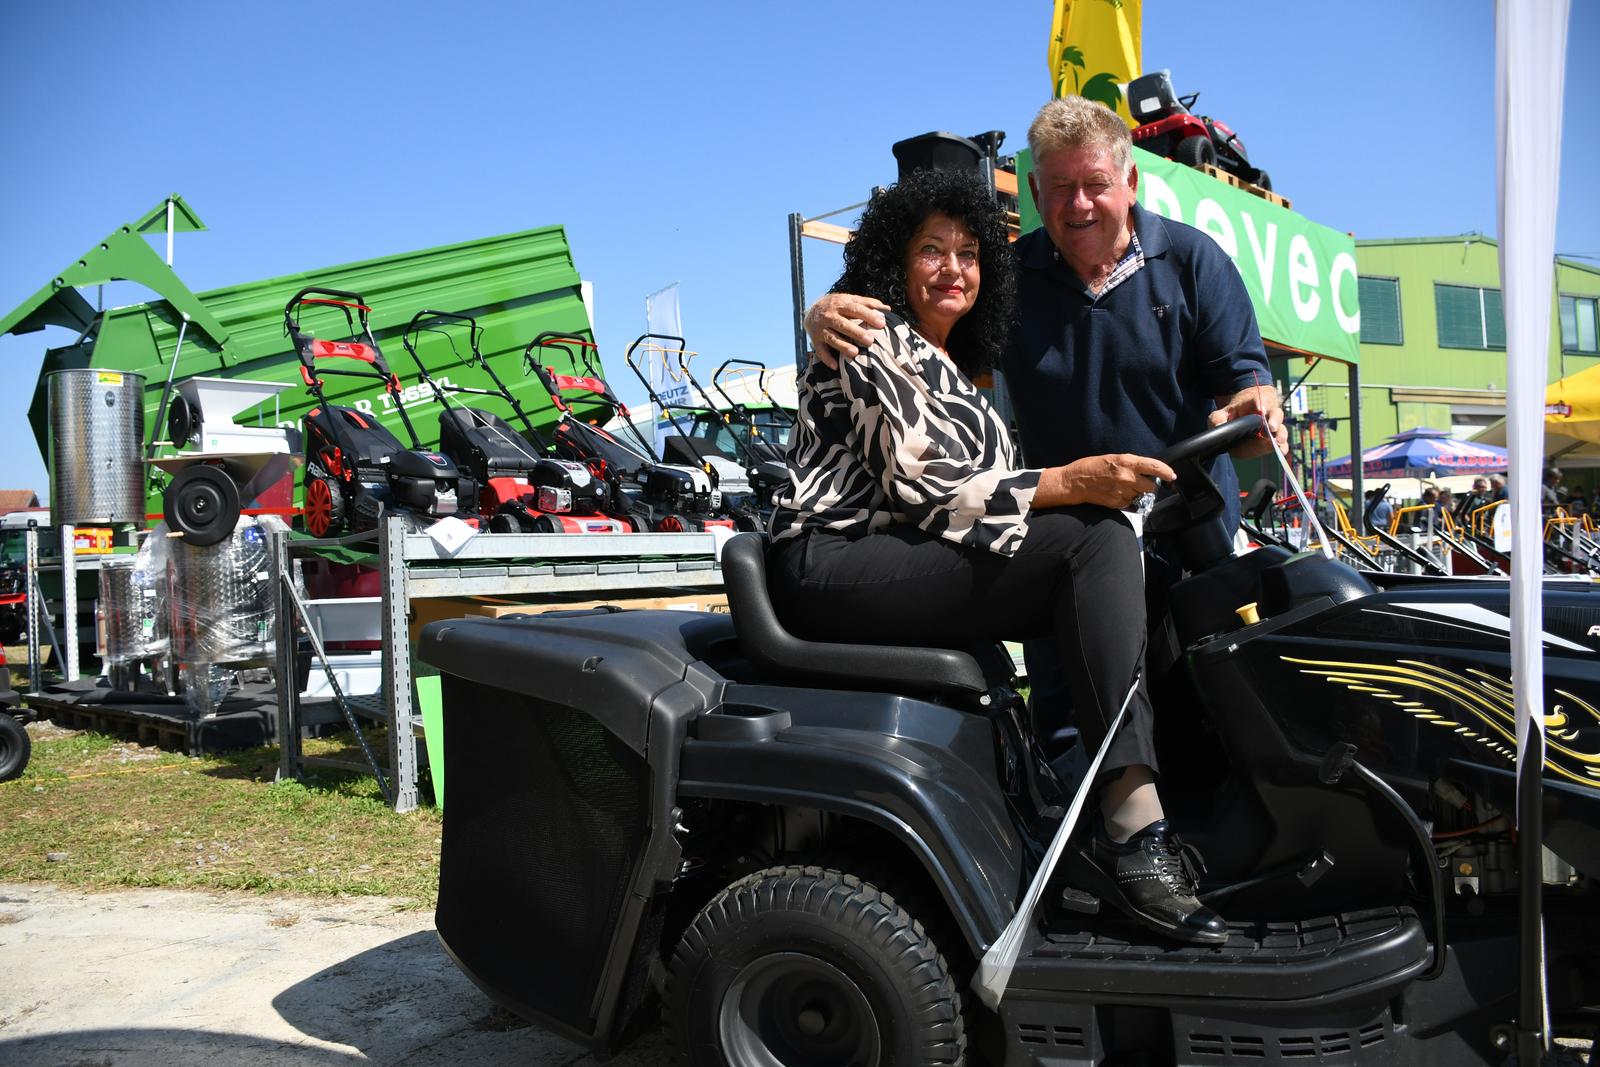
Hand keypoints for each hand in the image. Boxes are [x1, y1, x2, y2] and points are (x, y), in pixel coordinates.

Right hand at [804, 293, 888, 368]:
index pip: (856, 309)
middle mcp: (830, 316)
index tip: (882, 323)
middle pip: (843, 324)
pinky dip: (827, 359)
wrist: (812, 309)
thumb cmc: (838, 306)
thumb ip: (868, 303)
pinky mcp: (815, 339)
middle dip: (856, 332)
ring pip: (832, 338)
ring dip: (842, 346)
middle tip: (870, 340)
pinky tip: (835, 366)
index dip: (869, 316)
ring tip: (855, 353)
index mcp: (841, 304)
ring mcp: (821, 328)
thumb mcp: (850, 300)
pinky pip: (820, 350)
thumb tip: (887, 309)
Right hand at [1039, 454, 1177, 509]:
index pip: (1155, 467)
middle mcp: (1127, 477)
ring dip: (1137, 494)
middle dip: (1147, 485)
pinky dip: (1127, 501)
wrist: (1074, 482)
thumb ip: (1131, 465)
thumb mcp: (1113, 458)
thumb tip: (1147, 472)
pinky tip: (1117, 494)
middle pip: (1151, 486)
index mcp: (1127, 462)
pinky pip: (1131, 504)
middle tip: (1138, 482)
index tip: (1172, 476)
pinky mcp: (1117, 503)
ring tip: (1123, 488)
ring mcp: (1122, 492)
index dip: (1166, 472)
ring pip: (1141, 496)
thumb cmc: (1091, 467)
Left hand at [1210, 385, 1286, 458]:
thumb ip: (1217, 418)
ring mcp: (1271, 428)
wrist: (1241, 421)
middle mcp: (1266, 414)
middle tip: (1271, 427)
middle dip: (1274, 420)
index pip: (1259, 400)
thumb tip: (1218, 426)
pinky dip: (1282, 447)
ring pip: (1280, 428)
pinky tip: (1281, 451)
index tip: (1261, 410)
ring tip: (1278, 441)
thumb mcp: (1221, 414)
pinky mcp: (1272, 440)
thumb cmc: (1232, 415)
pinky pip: (1281, 443)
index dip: (1261, 404)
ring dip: (1281, 434)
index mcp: (1254, 403)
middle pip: (1275, 413)